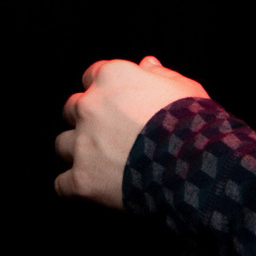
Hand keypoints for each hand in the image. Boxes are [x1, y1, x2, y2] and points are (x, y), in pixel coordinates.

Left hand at [54, 54, 207, 206]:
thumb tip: (147, 64)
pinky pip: (62, 185)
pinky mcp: (81, 179)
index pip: (92, 77)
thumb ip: (161, 75)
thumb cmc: (193, 123)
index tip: (117, 105)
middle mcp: (89, 107)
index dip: (105, 93)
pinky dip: (76, 187)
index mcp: (111, 78)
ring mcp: (82, 144)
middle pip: (72, 109)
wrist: (193, 164)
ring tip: (102, 166)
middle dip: (87, 121)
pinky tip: (94, 191)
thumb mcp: (184, 89)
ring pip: (63, 145)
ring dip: (79, 153)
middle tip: (110, 136)